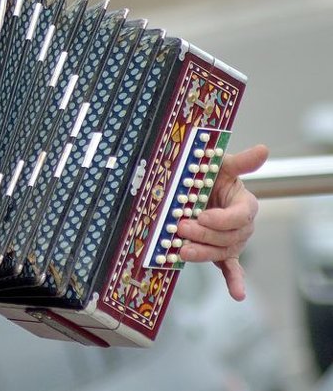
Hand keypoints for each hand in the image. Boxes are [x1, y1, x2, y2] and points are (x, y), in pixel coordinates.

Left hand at [176, 143, 268, 300]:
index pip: (240, 215)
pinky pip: (232, 270)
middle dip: (203, 234)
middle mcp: (243, 227)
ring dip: (203, 253)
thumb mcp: (223, 166)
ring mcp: (234, 242)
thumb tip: (263, 149)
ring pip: (222, 252)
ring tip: (182, 249)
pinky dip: (236, 282)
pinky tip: (239, 295)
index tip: (202, 215)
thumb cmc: (212, 177)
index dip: (222, 218)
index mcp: (246, 204)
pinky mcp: (224, 255)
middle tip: (180, 227)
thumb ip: (241, 162)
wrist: (202, 191)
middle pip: (227, 236)